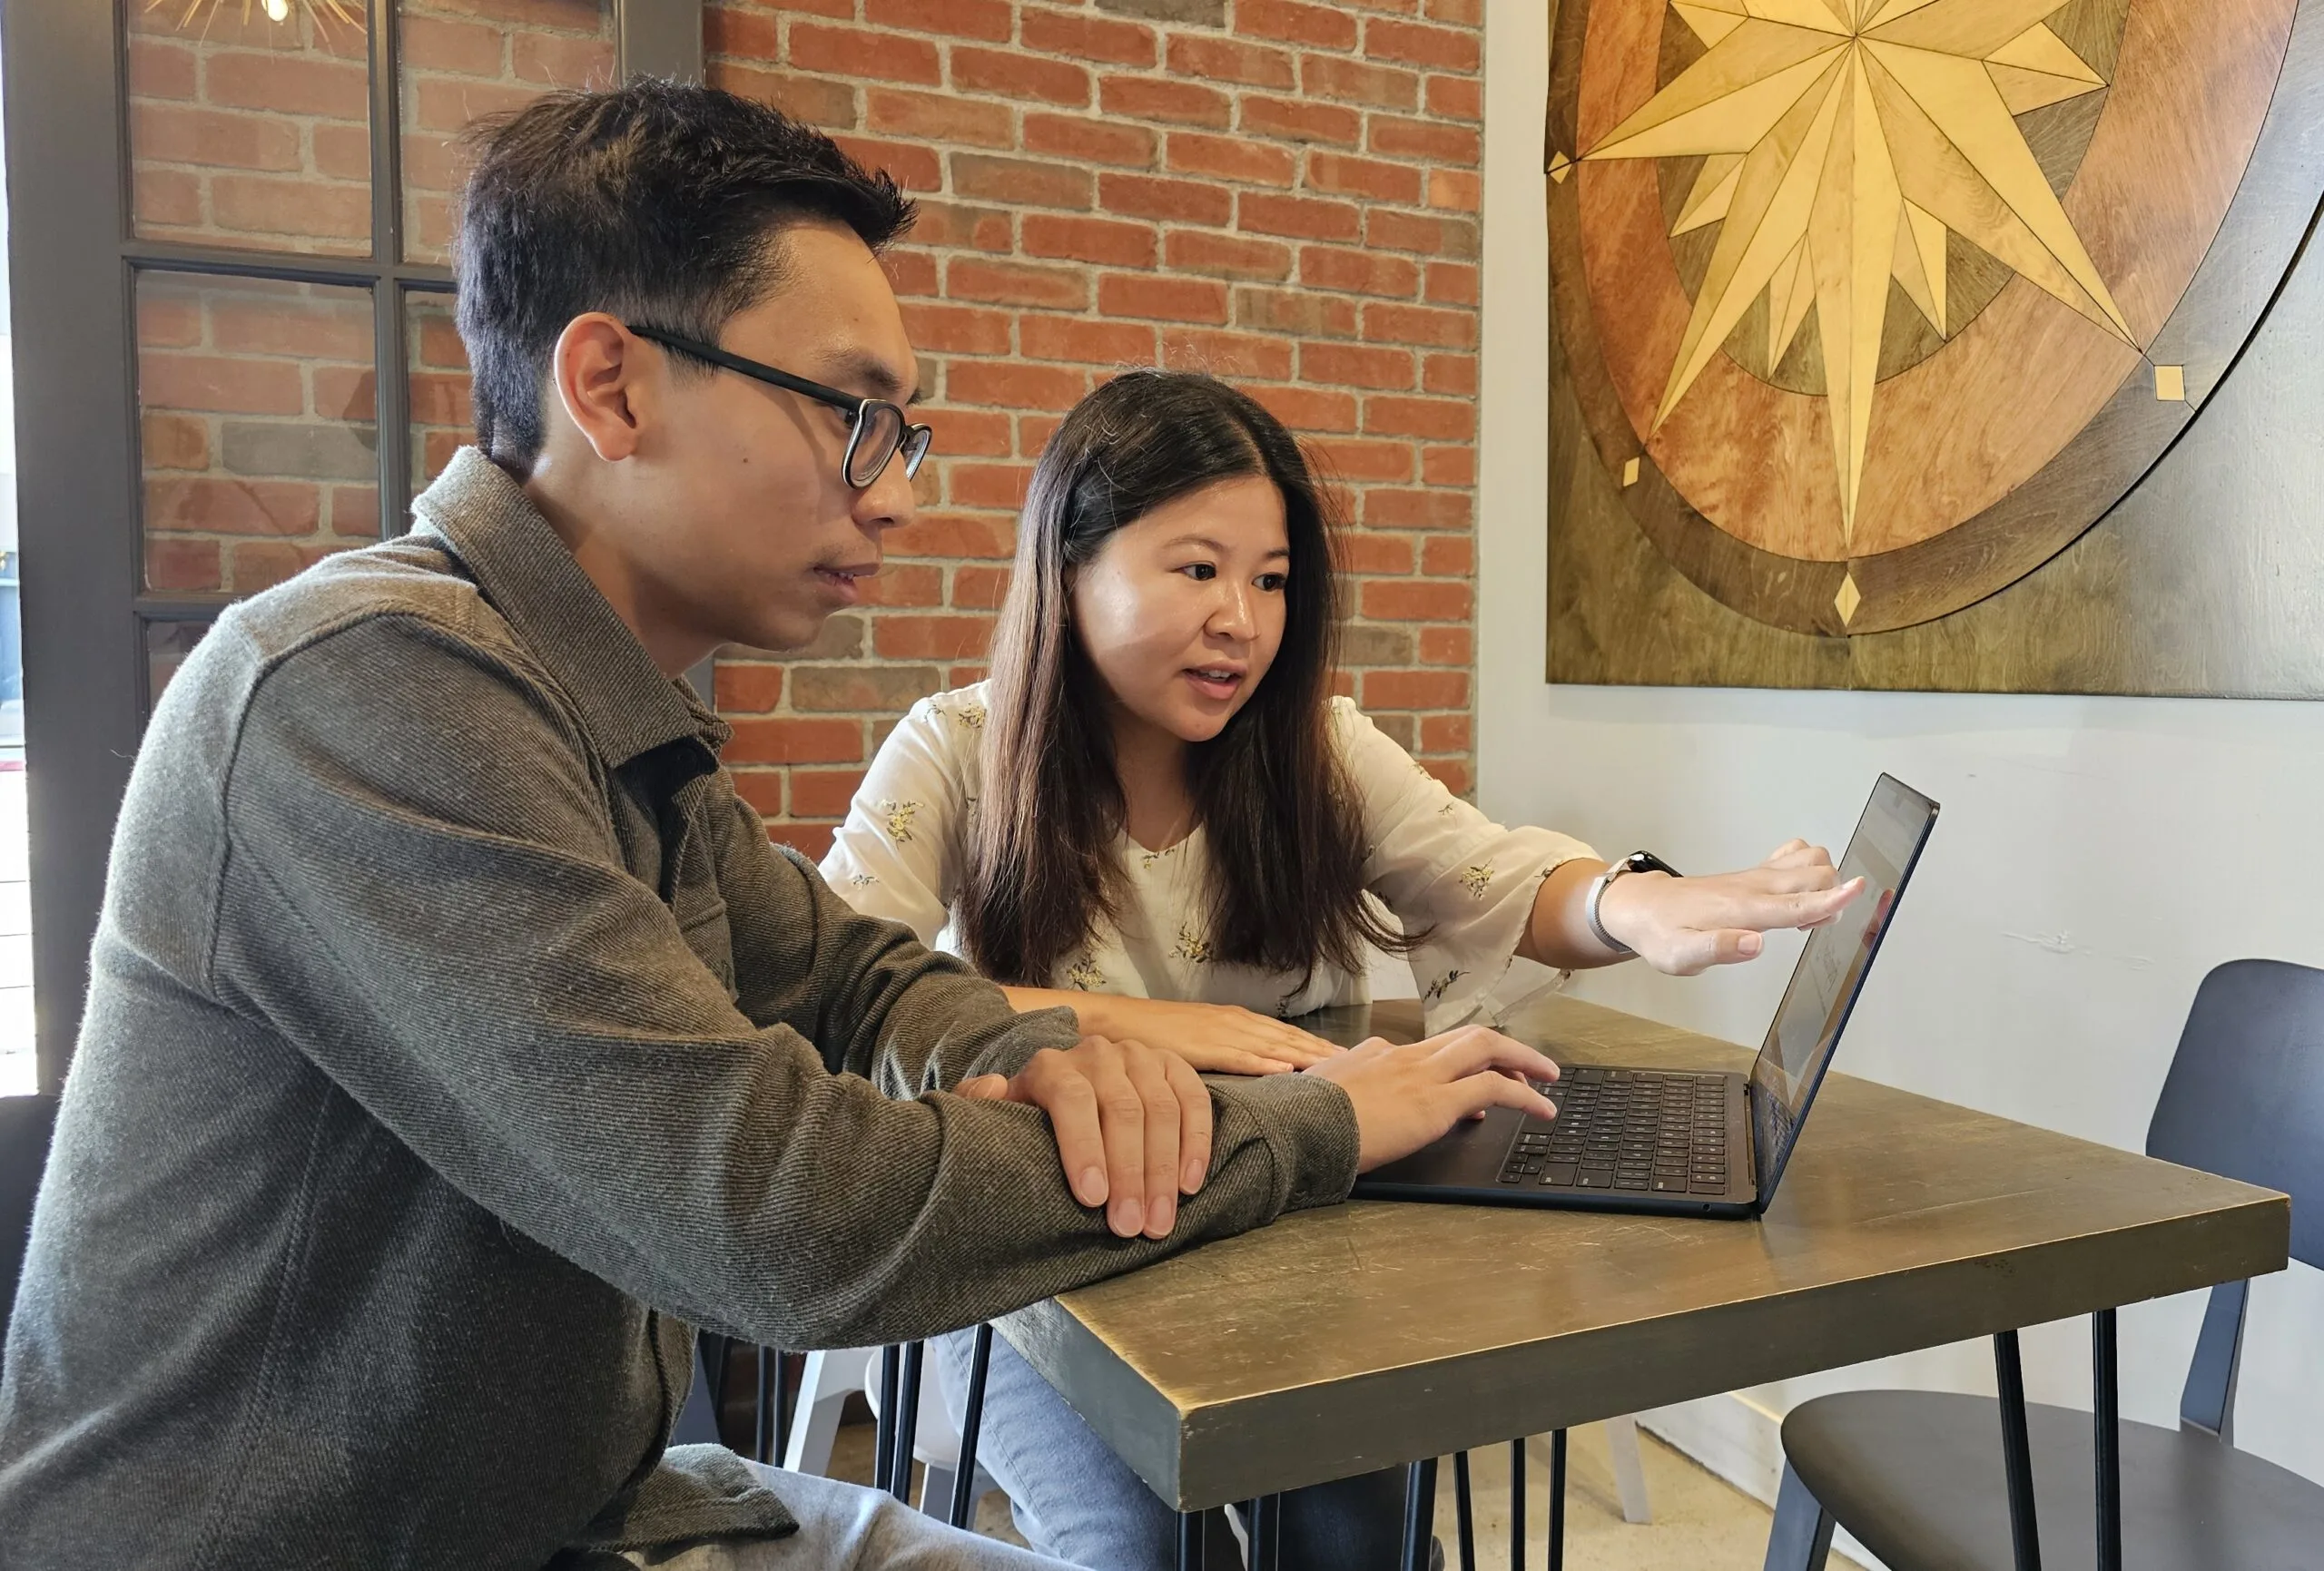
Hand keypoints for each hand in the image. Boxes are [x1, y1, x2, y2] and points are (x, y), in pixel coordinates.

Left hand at [957, 1035, 1212, 1239]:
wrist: (1067, 1093)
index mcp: (1052, 1067)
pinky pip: (1195, 1100)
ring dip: (1163, 1171)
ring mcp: (1140, 1057)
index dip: (1083, 1148)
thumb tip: (991, 1088)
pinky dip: (1196, 1143)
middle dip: (1129, 1174)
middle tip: (1130, 1227)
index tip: (1093, 1199)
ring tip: (1159, 1222)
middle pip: (1122, 1110)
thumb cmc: (1031, 1124)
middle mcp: (1098, 1054)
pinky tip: (1189, 1186)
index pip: (1072, 1099)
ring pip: (1161, 1110)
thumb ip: (977, 1105)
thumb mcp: (997, 1117)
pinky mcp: (1173, 1067)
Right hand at [1091, 997, 1343, 1075]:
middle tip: (1355, 1061)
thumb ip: (1224, 1051)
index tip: (1344, 1056)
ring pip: (1272, 1043)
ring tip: (1335, 1066)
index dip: (1314, 1043)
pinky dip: (1266, 1061)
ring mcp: (1220, 1032)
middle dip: (1321, 1049)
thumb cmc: (1153, 1036)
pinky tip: (1287, 1068)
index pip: (1283, 1033)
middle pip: (1287, 1036)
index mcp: (1233, 1020)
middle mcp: (1233, 1022)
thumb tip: (1249, 1069)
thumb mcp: (1196, 1041)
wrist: (1116, 1022)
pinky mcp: (1203, 1046)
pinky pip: (1240, 1055)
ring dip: (1305, 1054)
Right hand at [1306, 1025, 1561, 1171]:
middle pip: (1467, 1038)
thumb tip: (1345, 1104)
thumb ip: (1341, 1092)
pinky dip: (1524, 1096)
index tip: (1474, 1092)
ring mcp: (1423, 1075)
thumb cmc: (1301, 1119)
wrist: (1298, 1125)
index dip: (1460, 1069)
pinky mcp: (1436, 1102)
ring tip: (1548, 1080)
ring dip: (1524, 1062)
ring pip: (1487, 1049)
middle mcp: (1405, 1056)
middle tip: (1532, 1066)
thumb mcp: (1321, 1094)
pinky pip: (1493, 1090)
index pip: (1430, 1052)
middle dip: (1505, 1049)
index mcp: (1377, 1054)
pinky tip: (1542, 1110)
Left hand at [1597, 839, 1862, 976]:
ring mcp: (1756, 876)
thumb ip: (1718, 950)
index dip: (1830, 900)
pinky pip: (1794, 854)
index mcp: (1741, 910)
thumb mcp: (1680, 956)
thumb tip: (1755, 945)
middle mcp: (1753, 887)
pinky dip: (1811, 867)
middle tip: (1816, 926)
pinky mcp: (1754, 874)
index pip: (1795, 904)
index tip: (1859, 889)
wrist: (1642, 906)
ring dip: (1826, 881)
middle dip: (1834, 897)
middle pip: (1814, 877)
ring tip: (1808, 911)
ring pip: (1810, 859)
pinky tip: (1799, 890)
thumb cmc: (1661, 933)